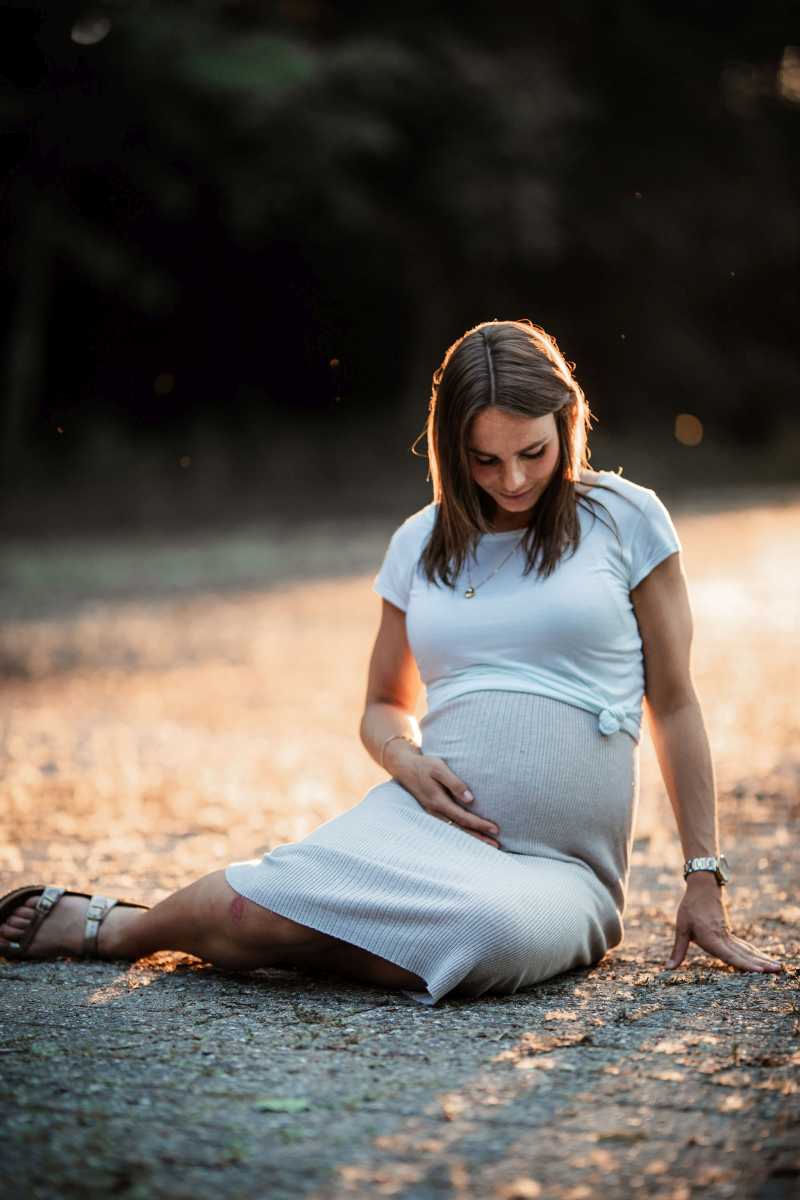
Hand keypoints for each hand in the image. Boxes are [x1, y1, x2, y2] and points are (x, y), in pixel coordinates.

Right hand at [384, 742, 500, 848]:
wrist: (405, 767)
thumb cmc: (425, 765)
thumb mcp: (439, 768)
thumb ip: (454, 783)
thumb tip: (470, 799)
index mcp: (438, 802)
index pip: (463, 817)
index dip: (479, 824)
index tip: (495, 829)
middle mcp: (435, 811)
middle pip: (460, 829)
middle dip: (479, 837)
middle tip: (497, 845)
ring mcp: (433, 813)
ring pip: (455, 829)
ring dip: (472, 837)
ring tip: (488, 843)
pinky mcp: (433, 811)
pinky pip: (450, 825)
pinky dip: (462, 831)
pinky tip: (471, 833)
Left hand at [665, 874, 781, 972]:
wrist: (703, 887)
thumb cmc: (690, 908)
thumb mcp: (681, 928)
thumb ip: (678, 950)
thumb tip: (667, 968)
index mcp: (711, 938)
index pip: (729, 955)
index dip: (744, 965)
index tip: (759, 970)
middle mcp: (723, 937)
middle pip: (745, 954)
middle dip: (762, 964)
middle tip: (778, 970)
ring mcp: (728, 935)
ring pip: (748, 950)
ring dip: (763, 959)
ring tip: (778, 967)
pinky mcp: (729, 932)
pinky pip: (744, 946)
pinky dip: (755, 954)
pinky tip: (764, 960)